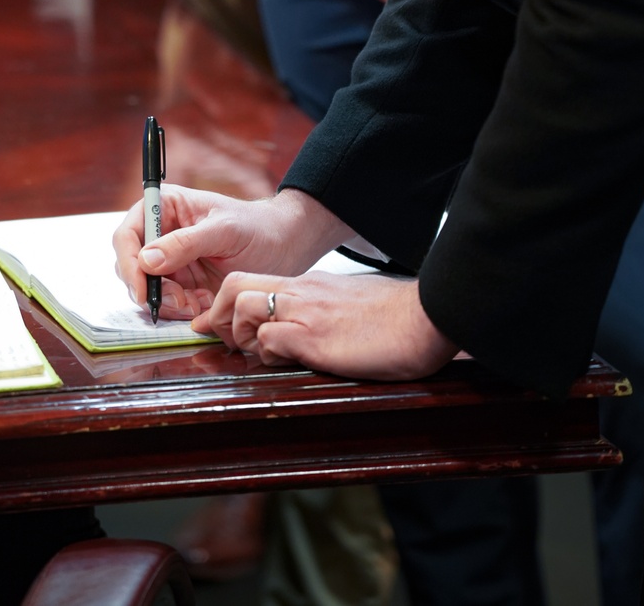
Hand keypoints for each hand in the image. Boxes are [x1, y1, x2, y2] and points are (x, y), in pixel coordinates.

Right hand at [113, 186, 348, 319]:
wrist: (285, 248)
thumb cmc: (258, 228)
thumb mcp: (224, 231)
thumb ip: (184, 244)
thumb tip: (146, 260)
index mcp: (166, 207)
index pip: (128, 234)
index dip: (128, 262)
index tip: (142, 288)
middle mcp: (163, 234)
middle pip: (131, 265)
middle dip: (150, 288)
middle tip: (178, 302)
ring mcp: (172, 261)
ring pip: (148, 288)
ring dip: (167, 302)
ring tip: (196, 304)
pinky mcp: (184, 284)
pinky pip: (168, 303)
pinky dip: (181, 310)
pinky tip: (203, 306)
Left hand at [194, 271, 458, 380]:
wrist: (423, 318)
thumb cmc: (396, 317)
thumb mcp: (353, 304)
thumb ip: (327, 309)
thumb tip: (319, 329)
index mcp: (311, 283)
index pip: (254, 281)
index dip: (229, 303)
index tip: (220, 323)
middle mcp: (302, 290)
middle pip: (235, 284)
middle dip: (220, 312)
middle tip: (227, 339)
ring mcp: (305, 311)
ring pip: (243, 307)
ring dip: (241, 334)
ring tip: (260, 352)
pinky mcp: (313, 337)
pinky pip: (268, 340)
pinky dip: (266, 354)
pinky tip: (285, 362)